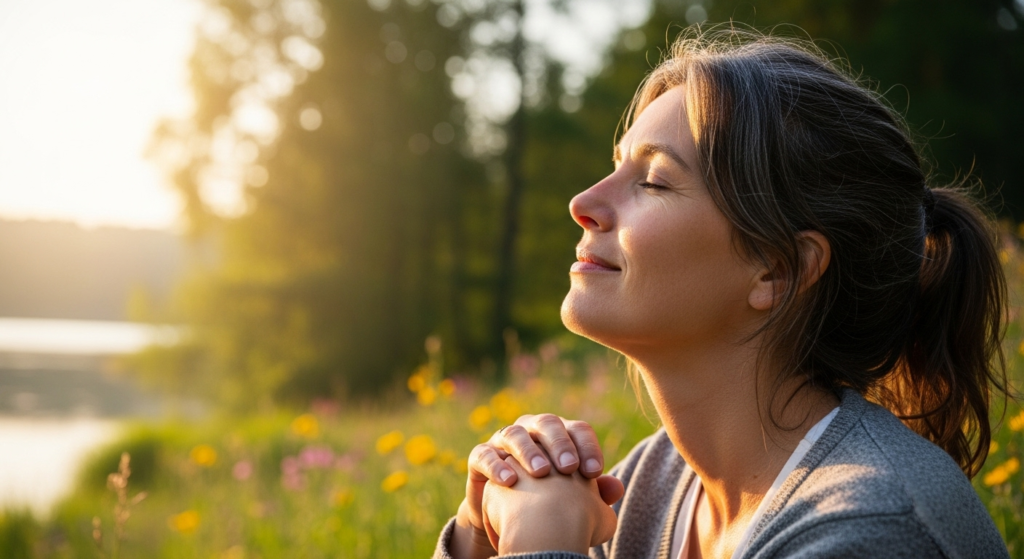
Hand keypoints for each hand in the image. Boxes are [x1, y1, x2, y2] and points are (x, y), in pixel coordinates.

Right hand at [450, 414, 609, 558]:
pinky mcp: (481, 457)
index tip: (595, 472)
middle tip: (570, 468)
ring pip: (514, 434)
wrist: (512, 521)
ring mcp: (504, 442)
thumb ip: (595, 492)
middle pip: (547, 424)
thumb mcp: (574, 499)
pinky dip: (496, 465)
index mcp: (560, 435)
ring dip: (529, 451)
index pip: (578, 429)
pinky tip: (509, 480)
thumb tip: (616, 487)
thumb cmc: (549, 503)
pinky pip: (485, 454)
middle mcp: (532, 431)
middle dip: (560, 444)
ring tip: (541, 473)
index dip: (587, 446)